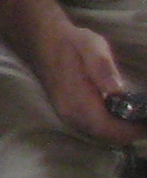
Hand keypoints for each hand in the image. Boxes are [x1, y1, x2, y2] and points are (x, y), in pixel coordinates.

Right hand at [21, 16, 142, 146]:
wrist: (41, 41)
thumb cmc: (70, 42)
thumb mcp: (90, 45)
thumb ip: (103, 66)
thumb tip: (117, 90)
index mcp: (78, 101)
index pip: (110, 129)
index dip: (133, 129)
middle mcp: (72, 115)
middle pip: (108, 136)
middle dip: (130, 131)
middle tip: (145, 118)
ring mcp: (68, 116)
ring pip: (101, 135)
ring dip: (121, 130)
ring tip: (136, 116)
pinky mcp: (68, 115)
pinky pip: (94, 129)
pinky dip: (110, 127)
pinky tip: (119, 113)